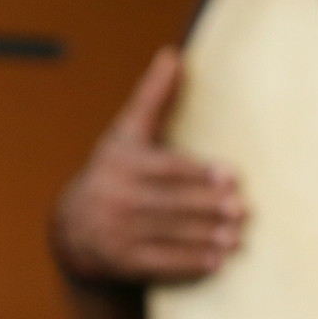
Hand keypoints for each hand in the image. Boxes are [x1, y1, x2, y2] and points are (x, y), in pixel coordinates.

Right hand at [50, 48, 244, 284]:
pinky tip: (218, 261)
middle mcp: (117, 195)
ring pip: (169, 234)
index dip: (198, 173)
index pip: (164, 167)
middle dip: (208, 207)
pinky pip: (161, 262)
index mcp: (122, 160)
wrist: (75, 225)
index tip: (231, 175)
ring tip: (238, 238)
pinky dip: (190, 263)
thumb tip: (173, 55)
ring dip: (206, 237)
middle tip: (242, 210)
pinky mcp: (124, 260)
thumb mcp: (127, 132)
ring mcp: (118, 230)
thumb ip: (153, 98)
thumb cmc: (115, 170)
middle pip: (169, 203)